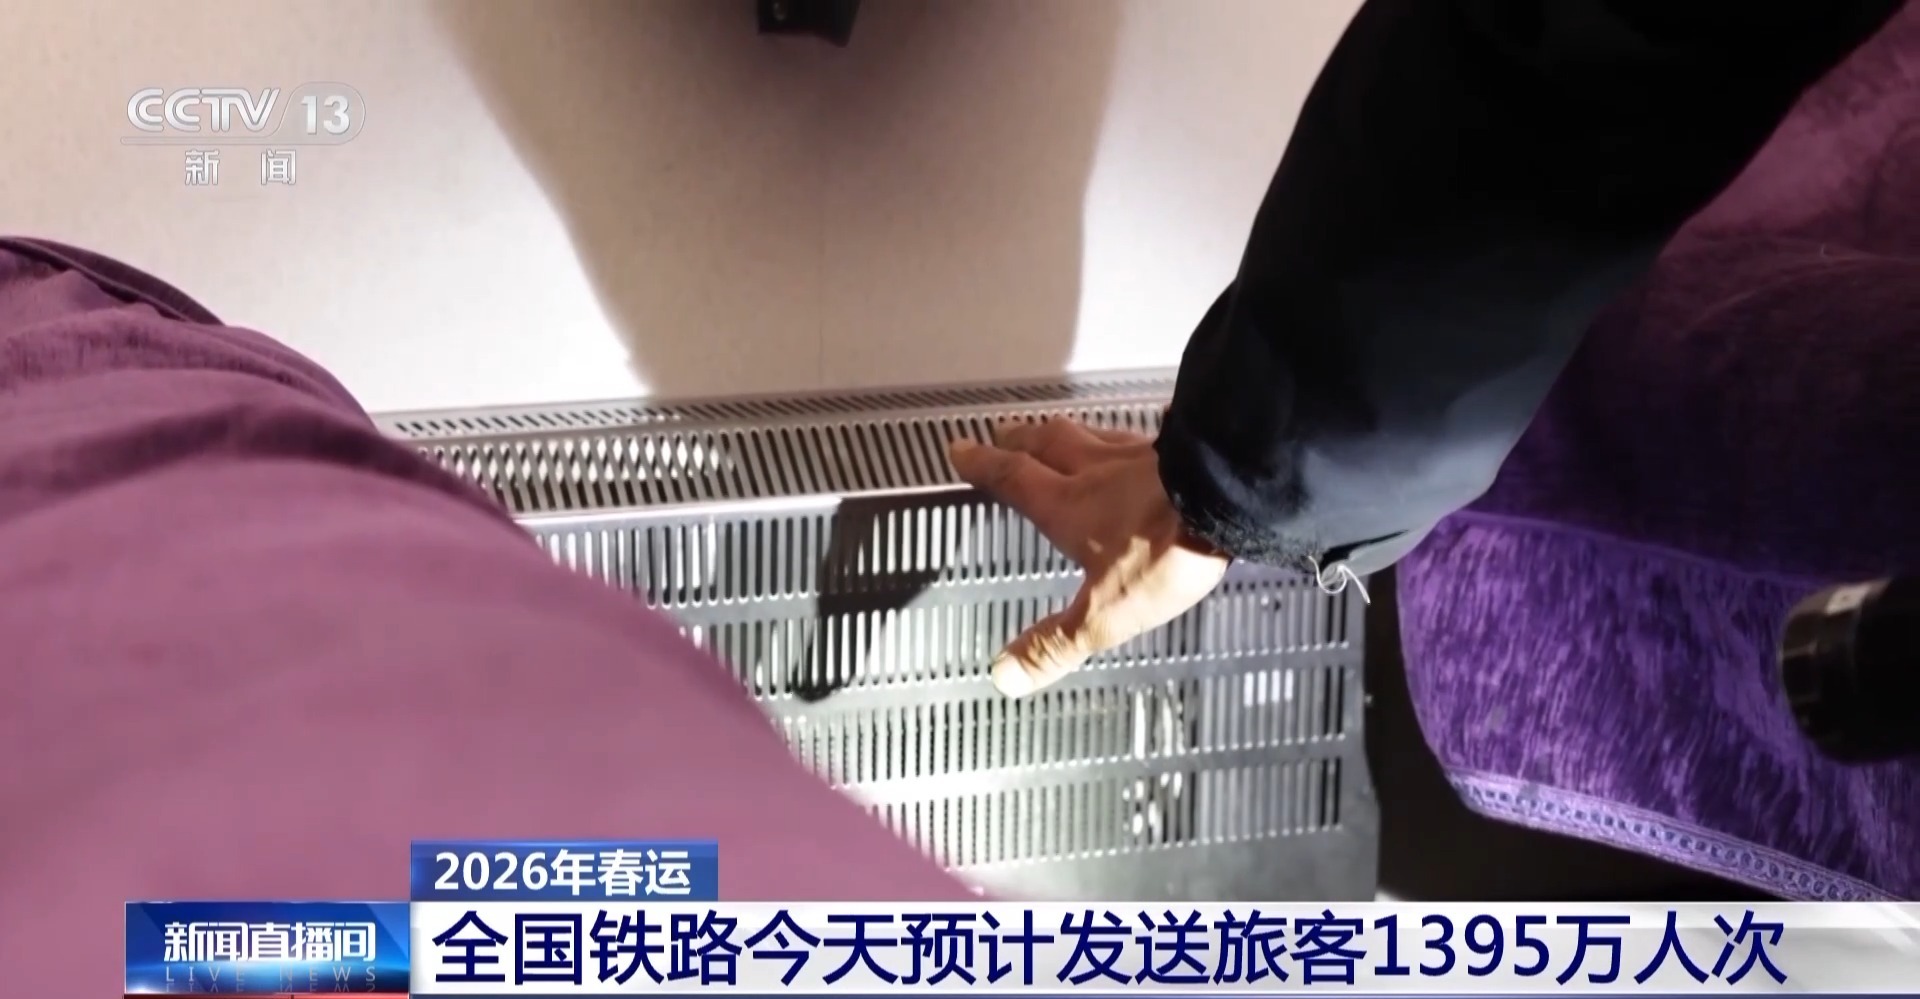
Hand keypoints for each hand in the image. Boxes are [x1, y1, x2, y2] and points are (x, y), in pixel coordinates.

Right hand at [947, 418, 1229, 697]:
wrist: (1230, 499)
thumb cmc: (1166, 548)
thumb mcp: (1105, 611)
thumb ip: (1056, 642)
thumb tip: (1006, 674)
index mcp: (1067, 505)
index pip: (1012, 479)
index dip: (982, 465)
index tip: (960, 450)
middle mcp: (1097, 470)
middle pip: (1047, 443)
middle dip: (1019, 439)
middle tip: (1002, 433)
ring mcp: (1141, 455)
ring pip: (1092, 435)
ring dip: (1069, 433)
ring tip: (1059, 433)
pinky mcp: (1181, 448)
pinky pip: (1144, 436)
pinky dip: (1131, 437)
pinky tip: (1144, 440)